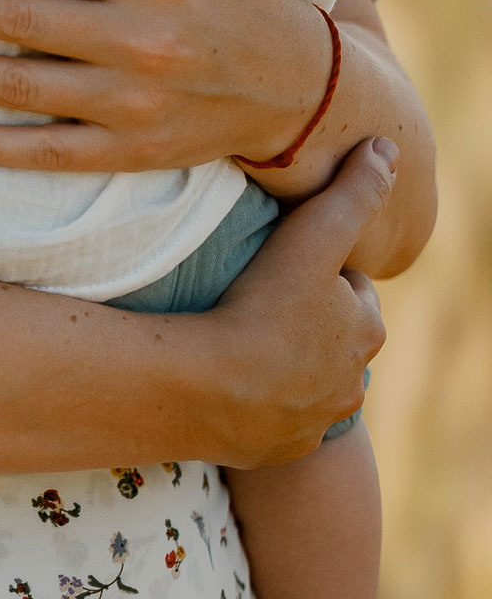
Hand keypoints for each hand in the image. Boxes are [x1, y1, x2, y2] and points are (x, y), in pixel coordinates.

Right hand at [193, 137, 392, 465]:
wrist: (210, 390)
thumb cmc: (262, 307)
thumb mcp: (313, 238)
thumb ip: (352, 193)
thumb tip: (388, 149)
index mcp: (365, 332)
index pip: (349, 291)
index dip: (318, 272)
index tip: (284, 264)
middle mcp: (351, 384)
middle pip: (331, 340)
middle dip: (308, 322)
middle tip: (258, 299)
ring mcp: (313, 422)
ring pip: (307, 382)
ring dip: (285, 364)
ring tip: (241, 340)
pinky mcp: (278, 450)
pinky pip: (275, 419)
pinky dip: (261, 402)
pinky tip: (232, 382)